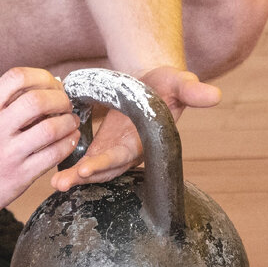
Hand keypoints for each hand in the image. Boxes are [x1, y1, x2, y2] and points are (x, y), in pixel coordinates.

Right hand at [0, 68, 80, 220]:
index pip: (16, 77)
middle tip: (65, 104)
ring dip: (68, 122)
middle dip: (60, 99)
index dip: (42, 76)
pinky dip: (68, 144)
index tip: (52, 84)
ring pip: (51, 128)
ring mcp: (7, 154)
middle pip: (38, 100)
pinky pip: (53, 155)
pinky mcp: (19, 177)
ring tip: (71, 121)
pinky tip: (69, 140)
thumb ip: (1, 103)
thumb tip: (41, 86)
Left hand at [52, 65, 220, 190]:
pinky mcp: (100, 147)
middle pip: (106, 169)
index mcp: (145, 141)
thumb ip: (192, 90)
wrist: (151, 84)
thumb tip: (215, 95)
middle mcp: (129, 152)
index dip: (108, 162)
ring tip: (55, 183)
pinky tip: (52, 171)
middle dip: (85, 177)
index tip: (89, 167)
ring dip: (74, 177)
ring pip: (93, 169)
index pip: (126, 155)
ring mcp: (113, 152)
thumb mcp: (178, 83)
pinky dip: (69, 166)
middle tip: (63, 182)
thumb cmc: (166, 85)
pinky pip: (83, 160)